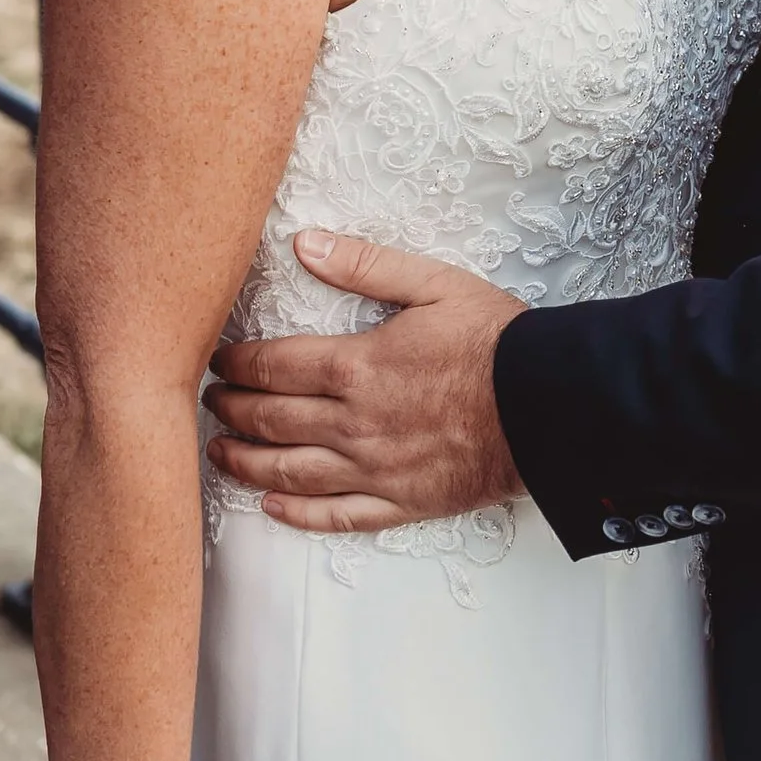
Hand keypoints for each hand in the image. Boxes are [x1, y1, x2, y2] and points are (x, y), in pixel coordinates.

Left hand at [205, 231, 524, 531]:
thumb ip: (365, 263)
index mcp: (355, 366)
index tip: (215, 361)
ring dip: (244, 463)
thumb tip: (305, 244)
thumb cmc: (497, 342)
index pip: (271, 366)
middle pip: (269, 420)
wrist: (551, 405)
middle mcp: (353, 424)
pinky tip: (271, 507)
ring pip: (289, 473)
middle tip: (209, 402)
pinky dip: (296, 515)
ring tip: (218, 453)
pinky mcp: (402, 503)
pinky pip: (337, 516)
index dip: (234, 364)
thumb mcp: (434, 284)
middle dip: (230, 410)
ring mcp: (374, 469)